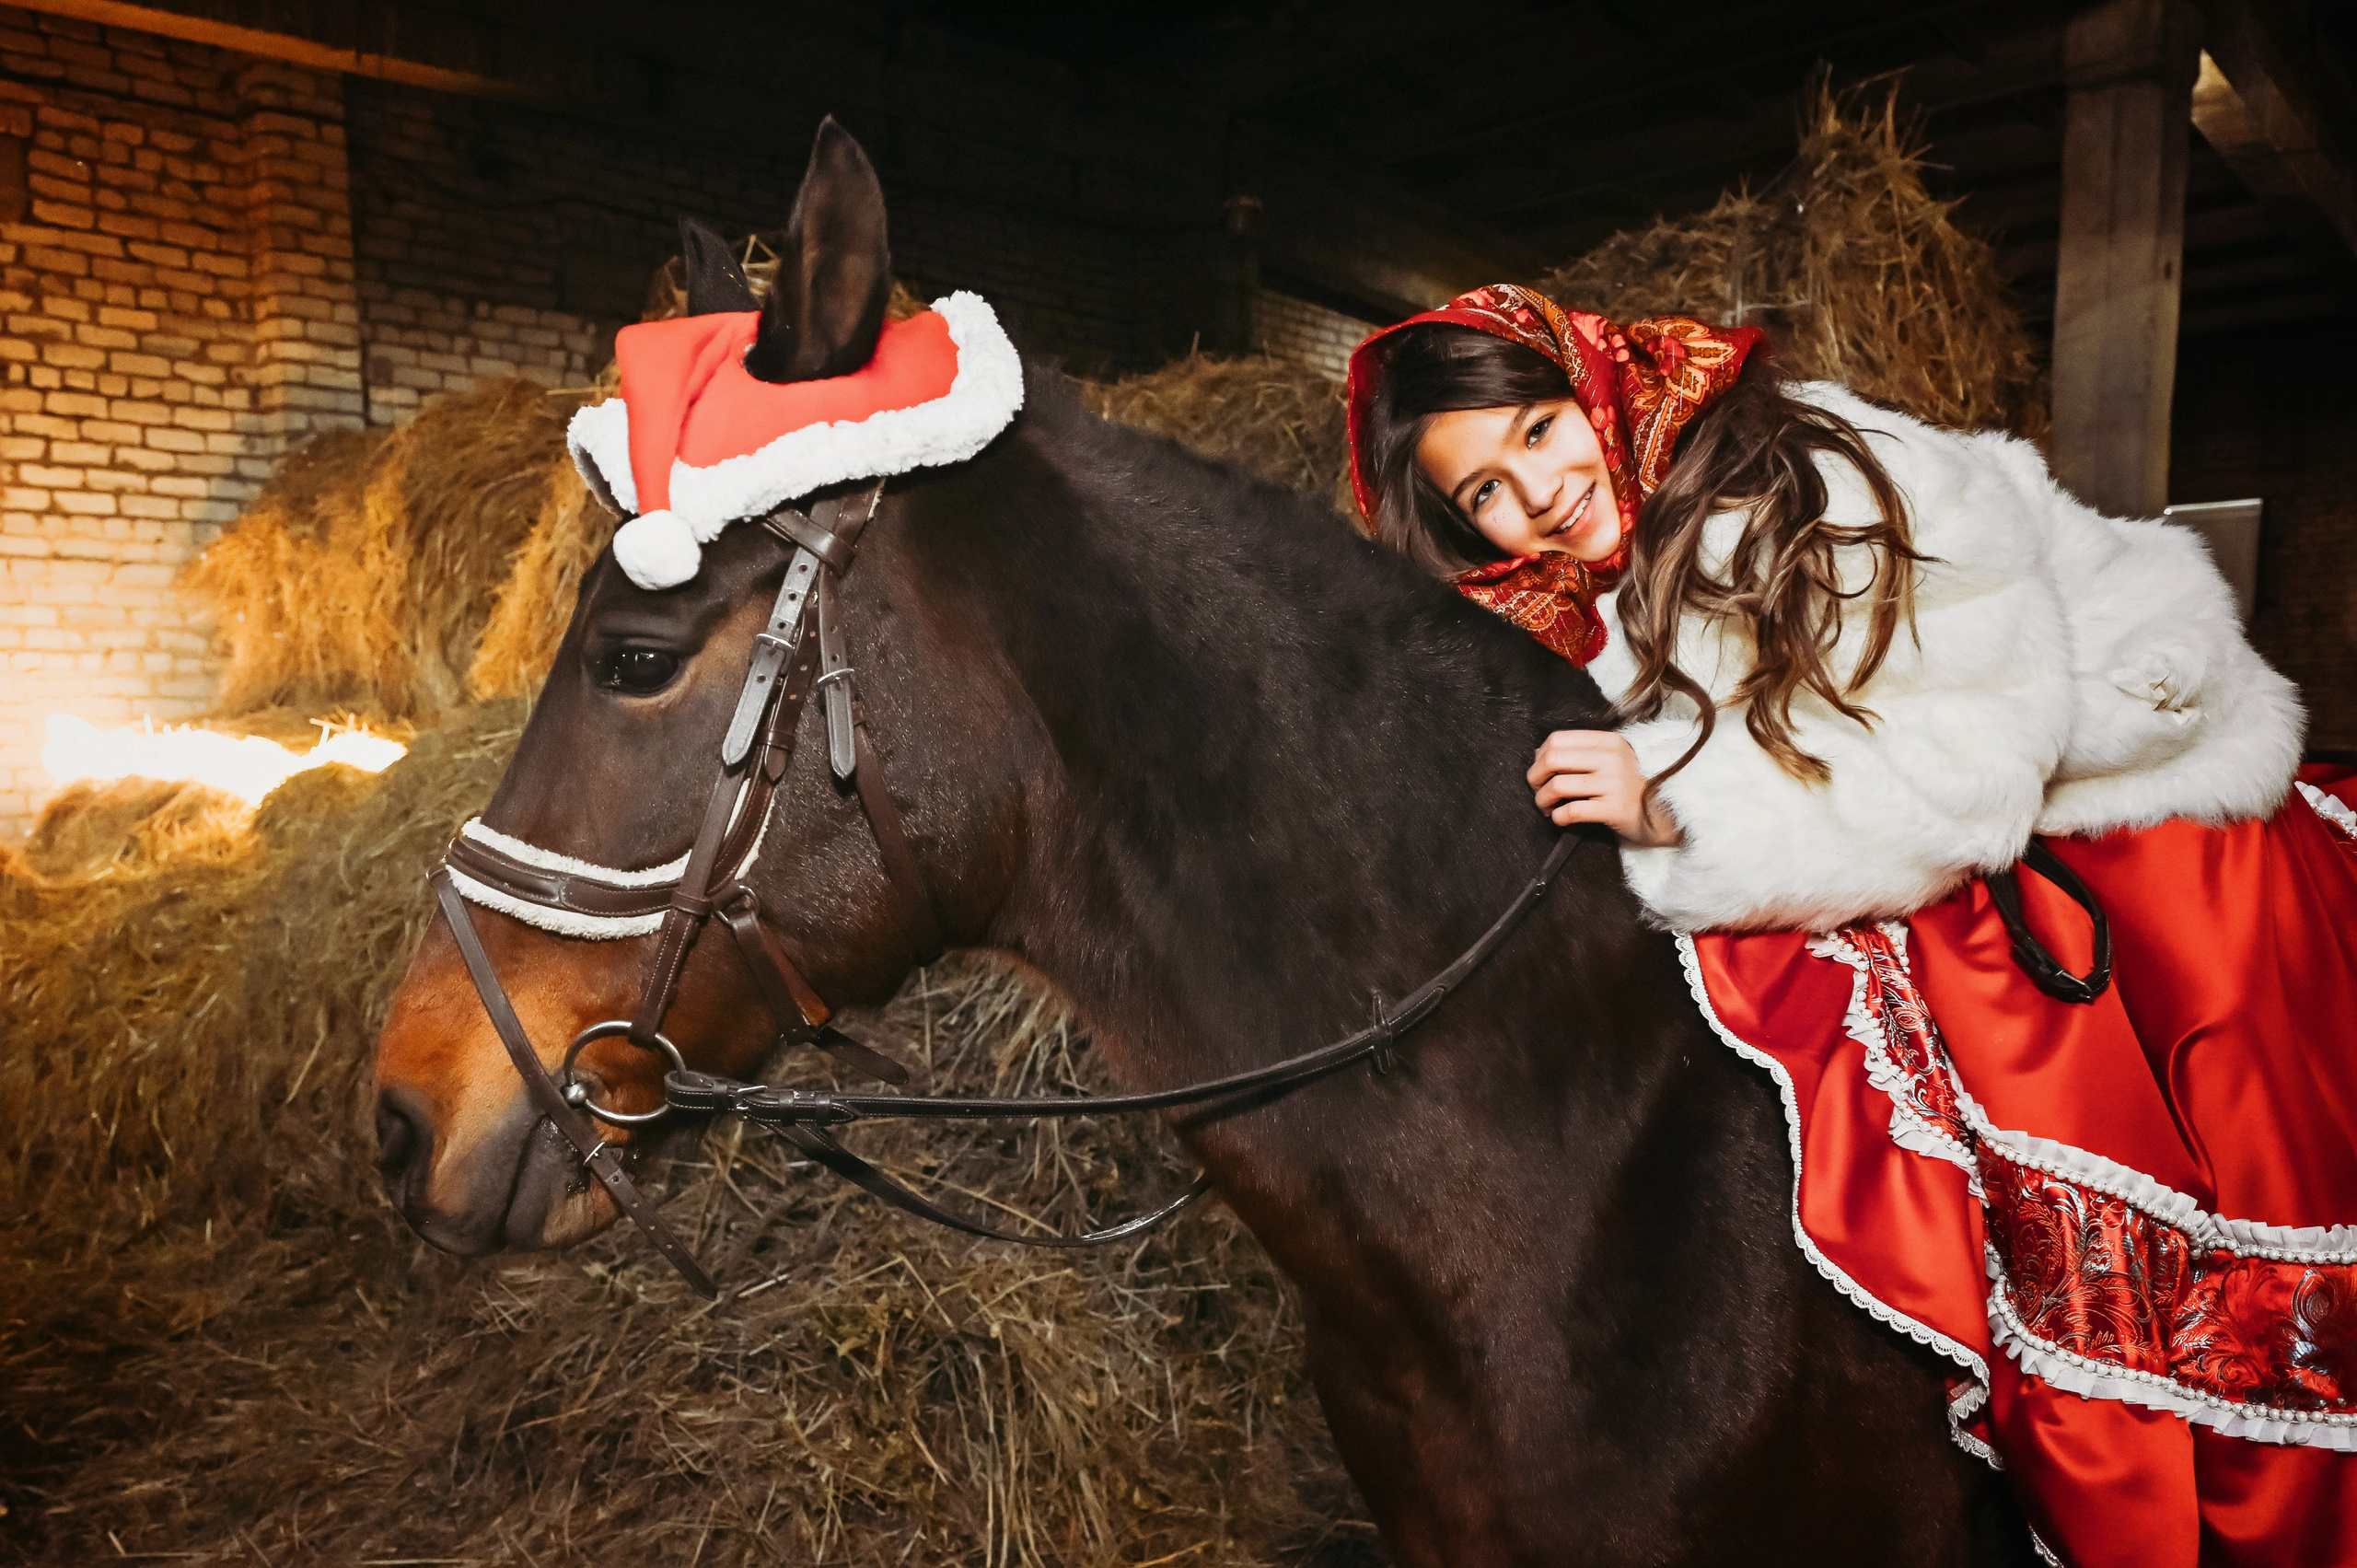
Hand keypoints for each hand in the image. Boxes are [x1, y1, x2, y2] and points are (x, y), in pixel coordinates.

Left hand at [1527, 729, 1682, 847]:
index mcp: (1609, 742)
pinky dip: (1558, 816)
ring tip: (1545, 807)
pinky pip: (1572, 811)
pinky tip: (1559, 818)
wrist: (1666, 815)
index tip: (1540, 772)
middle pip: (1553, 759)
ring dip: (1542, 799)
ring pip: (1558, 785)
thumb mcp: (1613, 761)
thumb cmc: (1632, 788)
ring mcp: (1615, 783)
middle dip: (1535, 777)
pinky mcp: (1615, 809)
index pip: (1558, 739)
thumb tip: (1539, 754)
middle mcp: (1612, 758)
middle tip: (1537, 790)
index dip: (1539, 757)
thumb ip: (1583, 753)